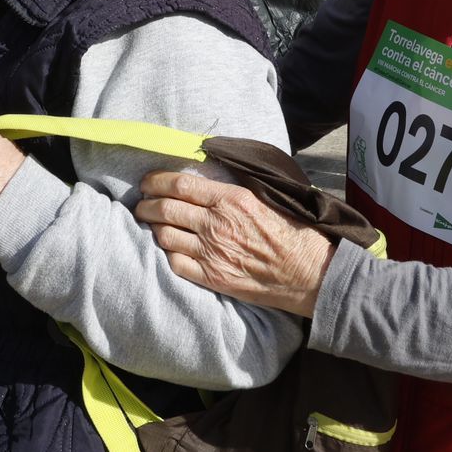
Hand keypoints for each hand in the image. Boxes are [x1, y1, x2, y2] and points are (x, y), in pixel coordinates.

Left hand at [137, 169, 332, 316]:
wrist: (309, 271)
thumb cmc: (293, 231)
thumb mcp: (266, 197)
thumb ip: (234, 186)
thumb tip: (208, 174)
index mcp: (231, 199)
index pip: (181, 184)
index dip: (156, 181)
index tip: (147, 182)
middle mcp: (217, 224)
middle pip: (166, 209)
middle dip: (146, 205)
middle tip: (141, 204)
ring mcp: (213, 252)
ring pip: (166, 236)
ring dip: (153, 228)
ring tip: (152, 225)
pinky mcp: (214, 277)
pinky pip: (176, 264)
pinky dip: (167, 254)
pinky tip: (169, 249)